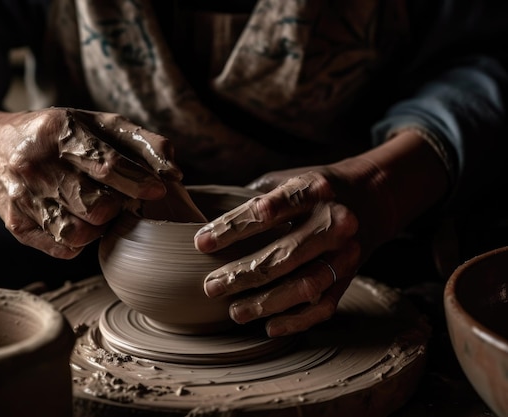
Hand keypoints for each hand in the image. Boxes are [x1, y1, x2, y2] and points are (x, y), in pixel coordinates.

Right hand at [0, 108, 181, 257]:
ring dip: (99, 226)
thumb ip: (141, 142)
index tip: (158, 190)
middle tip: (120, 198)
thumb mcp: (97, 124)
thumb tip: (175, 172)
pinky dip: (79, 241)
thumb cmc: (58, 135)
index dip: (138, 181)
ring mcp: (22, 198)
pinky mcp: (16, 226)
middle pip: (95, 205)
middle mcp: (35, 165)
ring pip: (78, 233)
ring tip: (98, 209)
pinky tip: (79, 220)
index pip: (106, 165)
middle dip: (118, 206)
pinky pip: (61, 248)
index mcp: (58, 131)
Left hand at [193, 129, 449, 335]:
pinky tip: (269, 326)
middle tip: (211, 286)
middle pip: (284, 254)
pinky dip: (297, 320)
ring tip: (234, 312)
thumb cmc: (312, 190)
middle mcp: (335, 221)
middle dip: (242, 274)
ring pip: (305, 285)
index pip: (269, 211)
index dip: (233, 228)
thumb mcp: (287, 179)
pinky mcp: (351, 276)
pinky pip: (324, 306)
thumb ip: (254, 196)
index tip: (201, 244)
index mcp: (314, 189)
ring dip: (266, 302)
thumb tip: (206, 218)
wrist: (371, 197)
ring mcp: (346, 252)